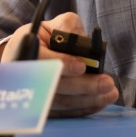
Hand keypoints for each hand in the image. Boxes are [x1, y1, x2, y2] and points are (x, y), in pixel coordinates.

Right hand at [0, 12, 117, 116]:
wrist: (33, 54)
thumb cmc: (47, 38)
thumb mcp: (56, 24)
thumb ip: (68, 26)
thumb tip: (81, 39)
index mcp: (26, 49)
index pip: (42, 59)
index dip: (62, 64)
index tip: (82, 67)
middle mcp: (25, 75)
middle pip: (54, 85)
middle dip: (82, 86)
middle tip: (106, 83)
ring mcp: (33, 95)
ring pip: (60, 102)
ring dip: (88, 100)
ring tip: (110, 93)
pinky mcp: (44, 108)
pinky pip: (64, 112)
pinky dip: (84, 108)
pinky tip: (101, 102)